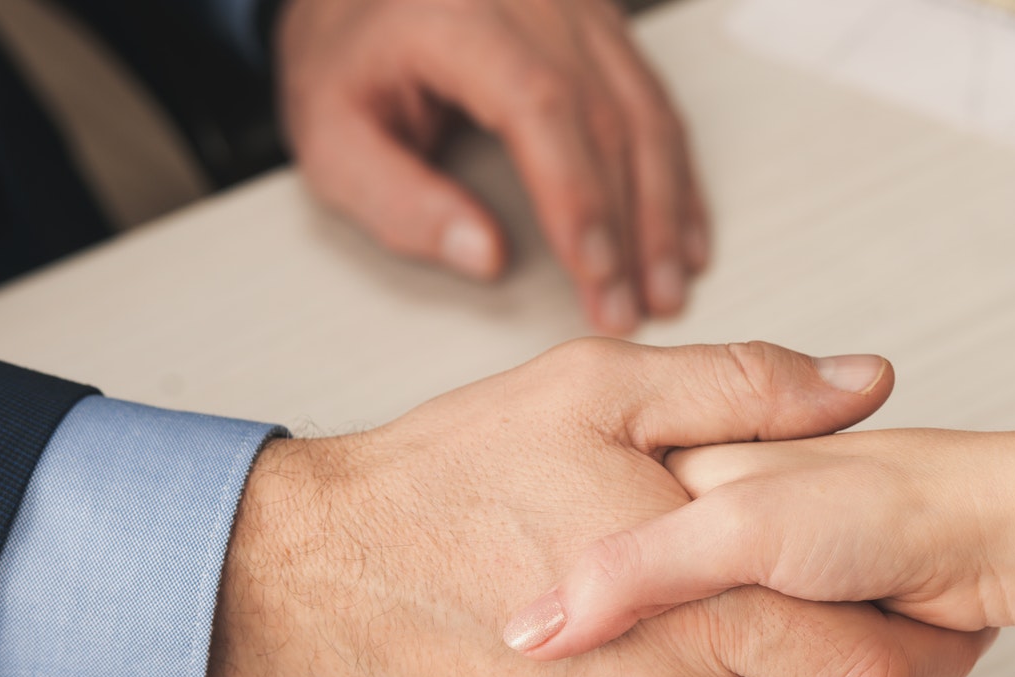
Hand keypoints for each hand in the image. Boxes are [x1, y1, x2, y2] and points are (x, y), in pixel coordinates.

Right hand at [206, 340, 992, 676]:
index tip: (904, 600)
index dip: (911, 637)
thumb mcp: (598, 393)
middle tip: (810, 599)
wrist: (309, 588)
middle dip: (846, 666)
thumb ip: (748, 391)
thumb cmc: (443, 486)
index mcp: (692, 618)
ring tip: (695, 619)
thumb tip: (862, 384)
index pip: (874, 672)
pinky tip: (626, 667)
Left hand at [275, 0, 708, 331]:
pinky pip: (654, 101)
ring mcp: (576, 10)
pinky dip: (674, 175)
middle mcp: (533, 2)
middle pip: (607, 116)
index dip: (579, 200)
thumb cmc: (349, 59)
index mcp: (460, 18)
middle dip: (630, 226)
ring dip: (665, 209)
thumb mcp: (331, 137)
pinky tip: (683, 233)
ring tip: (667, 286)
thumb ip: (398, 200)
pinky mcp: (601, 28)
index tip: (595, 274)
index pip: (541, 108)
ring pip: (645, 111)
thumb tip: (484, 256)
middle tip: (634, 308)